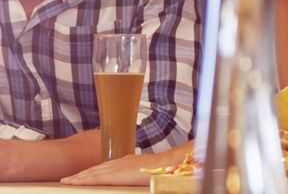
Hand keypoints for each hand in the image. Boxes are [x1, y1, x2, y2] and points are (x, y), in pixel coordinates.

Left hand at [60, 148, 187, 186]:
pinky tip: (74, 182)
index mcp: (124, 161)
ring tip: (67, 181)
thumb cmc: (159, 168)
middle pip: (94, 169)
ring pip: (91, 173)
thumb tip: (133, 174)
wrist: (165, 164)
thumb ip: (135, 170)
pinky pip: (94, 178)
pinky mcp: (114, 175)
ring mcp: (115, 168)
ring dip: (78, 177)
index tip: (81, 175)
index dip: (91, 171)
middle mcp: (117, 163)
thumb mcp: (144, 168)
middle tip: (67, 178)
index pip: (103, 167)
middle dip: (80, 174)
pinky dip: (83, 180)